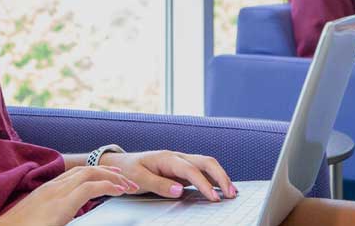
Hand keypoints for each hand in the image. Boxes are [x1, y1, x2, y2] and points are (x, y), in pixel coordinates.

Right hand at [0, 166, 134, 225]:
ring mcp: (56, 193)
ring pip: (90, 173)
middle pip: (85, 169)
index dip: (95, 172)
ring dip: (112, 177)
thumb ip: (55, 213)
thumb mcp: (41, 218)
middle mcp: (52, 187)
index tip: (110, 176)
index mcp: (47, 190)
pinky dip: (108, 186)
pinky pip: (90, 187)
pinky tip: (118, 191)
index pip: (75, 173)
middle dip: (108, 171)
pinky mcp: (61, 203)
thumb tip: (64, 217)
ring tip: (127, 185)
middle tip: (124, 179)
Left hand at [99, 150, 235, 201]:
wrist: (122, 164)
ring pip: (207, 165)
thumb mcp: (139, 180)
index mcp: (167, 158)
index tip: (213, 198)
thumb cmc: (130, 171)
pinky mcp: (182, 170)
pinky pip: (202, 171)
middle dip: (221, 176)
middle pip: (205, 162)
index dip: (204, 184)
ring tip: (232, 192)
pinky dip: (214, 178)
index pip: (191, 170)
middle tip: (231, 194)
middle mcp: (177, 157)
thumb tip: (180, 191)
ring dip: (221, 177)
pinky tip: (222, 188)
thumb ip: (159, 185)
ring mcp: (181, 162)